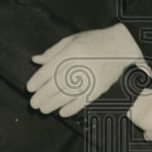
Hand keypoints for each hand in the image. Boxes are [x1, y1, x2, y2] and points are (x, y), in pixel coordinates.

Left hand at [27, 24, 144, 117]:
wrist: (122, 45)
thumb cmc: (95, 41)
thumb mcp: (72, 39)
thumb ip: (53, 51)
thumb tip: (36, 60)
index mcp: (72, 51)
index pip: (49, 69)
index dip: (37, 80)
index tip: (30, 88)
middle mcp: (80, 64)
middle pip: (56, 84)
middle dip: (42, 96)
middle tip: (33, 103)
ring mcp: (91, 77)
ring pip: (67, 95)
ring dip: (53, 104)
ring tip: (44, 109)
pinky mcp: (100, 87)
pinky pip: (83, 101)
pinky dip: (72, 108)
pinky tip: (62, 112)